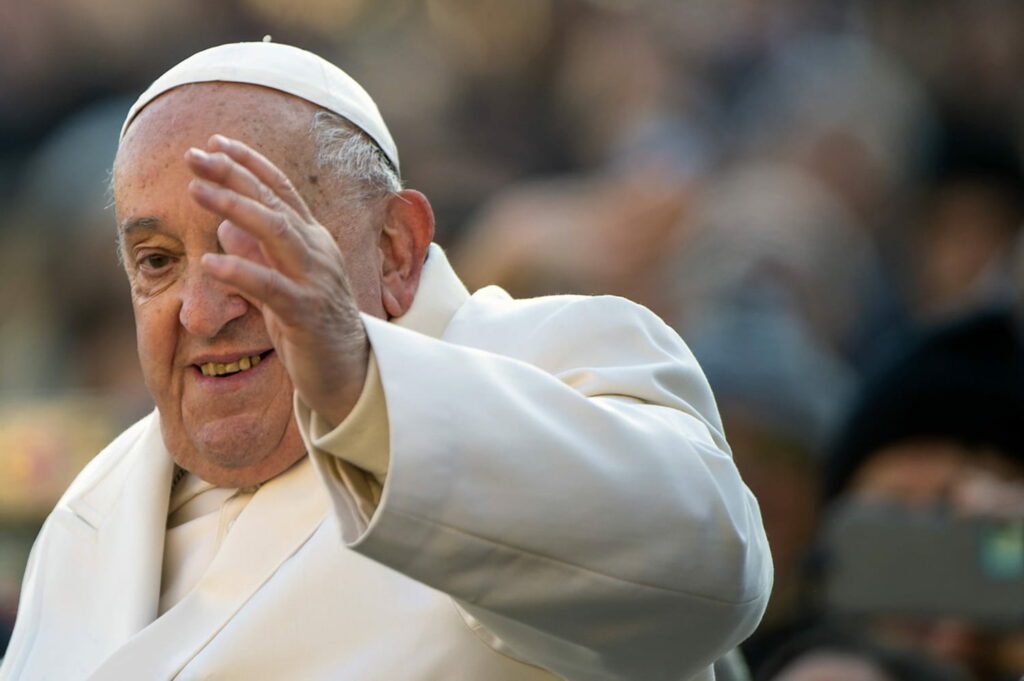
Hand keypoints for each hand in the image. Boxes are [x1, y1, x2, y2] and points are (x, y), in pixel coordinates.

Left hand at [185, 134, 368, 428]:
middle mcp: (318, 252)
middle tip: (193, 155)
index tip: (216, 142)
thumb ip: (258, 253)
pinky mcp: (307, 313)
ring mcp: (315, 280)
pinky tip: (209, 264)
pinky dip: (240, 272)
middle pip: (273, 201)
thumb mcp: (280, 284)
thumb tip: (226, 224)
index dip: (250, 164)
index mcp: (313, 241)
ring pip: (275, 232)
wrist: (348, 374)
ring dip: (234, 207)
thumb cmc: (311, 329)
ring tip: (195, 191)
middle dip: (233, 174)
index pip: (281, 191)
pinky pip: (271, 287)